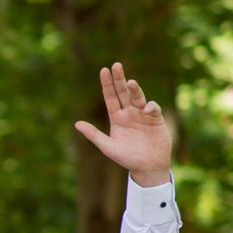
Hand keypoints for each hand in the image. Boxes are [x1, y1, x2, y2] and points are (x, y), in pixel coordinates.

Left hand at [72, 63, 171, 187]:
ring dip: (134, 89)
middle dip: (119, 79)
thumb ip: (94, 135)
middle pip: (123, 92)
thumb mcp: (108, 147)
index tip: (103, 70)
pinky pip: (152, 108)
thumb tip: (76, 124)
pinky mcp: (156, 119)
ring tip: (130, 82)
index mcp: (117, 118)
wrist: (147, 167)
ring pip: (138, 97)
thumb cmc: (127, 158)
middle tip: (116, 65)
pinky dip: (150, 106)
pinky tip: (146, 109)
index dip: (107, 84)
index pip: (110, 97)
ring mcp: (143, 115)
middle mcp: (129, 113)